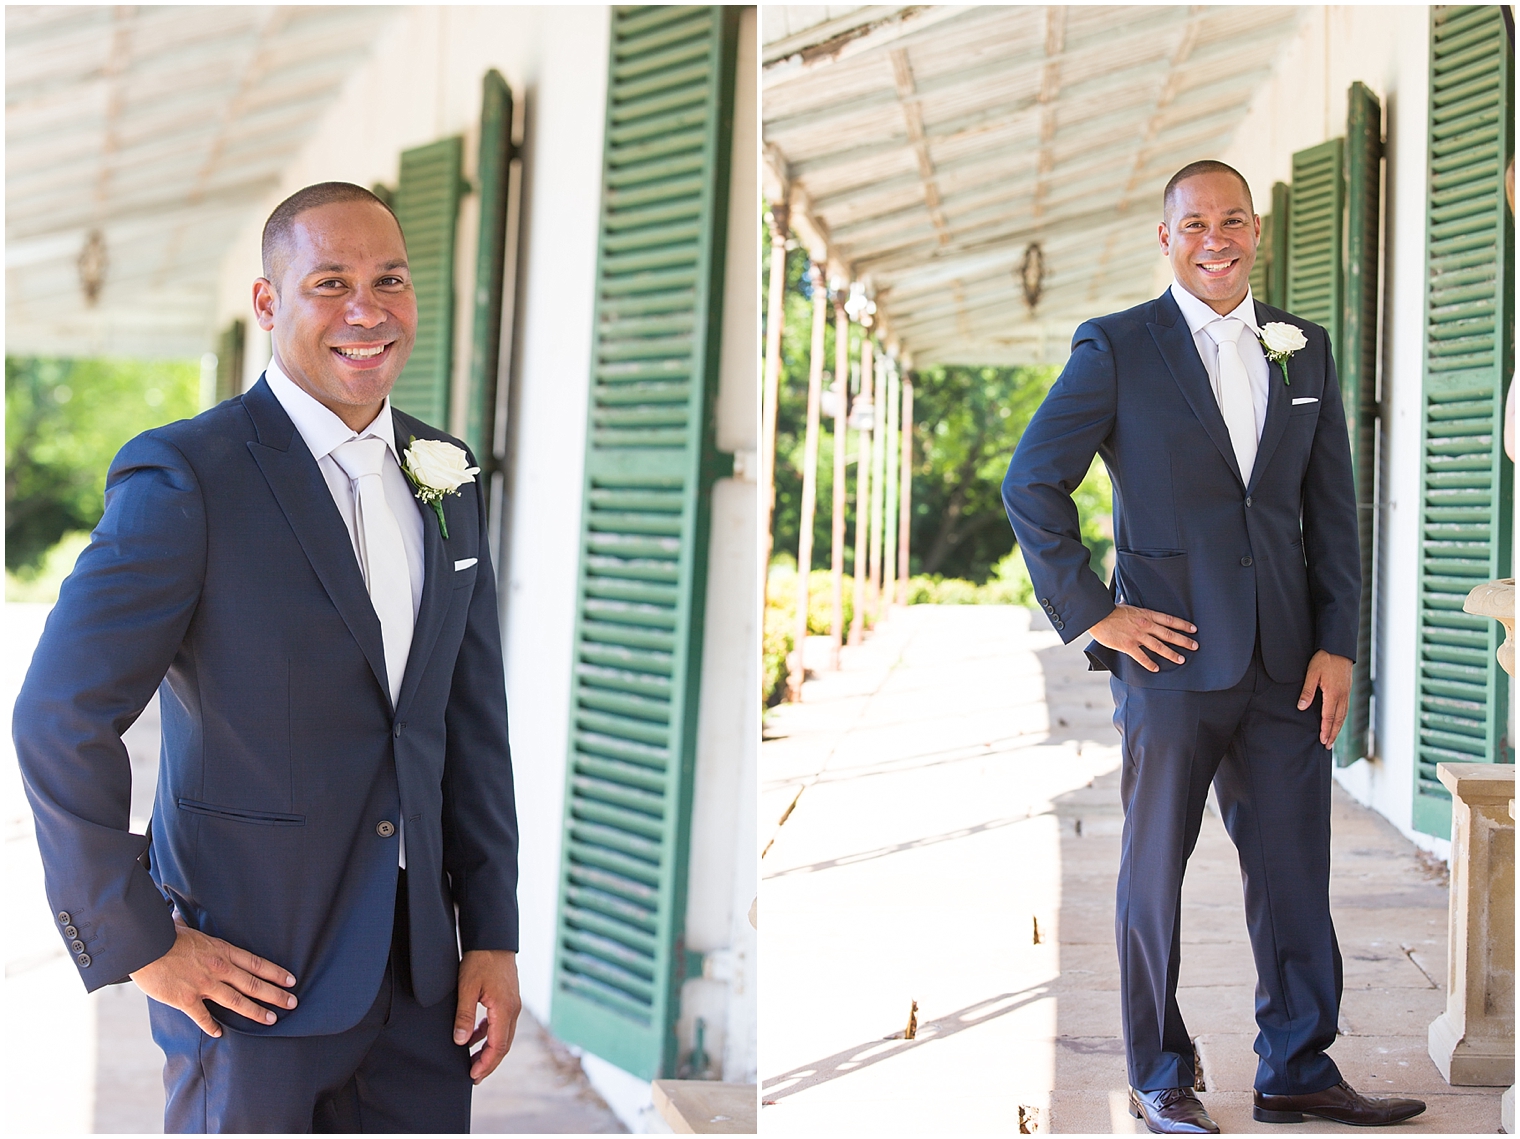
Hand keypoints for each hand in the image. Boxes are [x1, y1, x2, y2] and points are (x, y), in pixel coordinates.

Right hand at [130, 919, 296, 1036]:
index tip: (291, 980)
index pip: (256, 963)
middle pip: (254, 984)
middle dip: (275, 995)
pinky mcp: (186, 999)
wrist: (143, 947)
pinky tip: (219, 1033)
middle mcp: (218, 968)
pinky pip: (203, 1016)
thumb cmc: (164, 935)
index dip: (276, 973)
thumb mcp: (187, 927)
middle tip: (292, 1003)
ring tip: (271, 1020)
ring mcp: (203, 985)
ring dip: (256, 1012)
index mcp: (222, 950)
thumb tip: (181, 914)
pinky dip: (211, 1026)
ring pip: (237, 1001)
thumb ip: (192, 925)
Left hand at [454, 949, 521, 1083]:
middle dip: (489, 1062)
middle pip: (504, 1044)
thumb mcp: (466, 988)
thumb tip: (461, 1041)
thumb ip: (464, 1016)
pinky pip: (501, 1024)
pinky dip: (490, 1034)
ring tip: (473, 1061)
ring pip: (504, 1035)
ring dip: (490, 1050)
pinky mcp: (508, 998)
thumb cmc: (480, 960)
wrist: (493, 939)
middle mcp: (513, 1009)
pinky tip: (476, 1037)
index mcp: (504, 1008)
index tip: (473, 1075)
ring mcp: (512, 1003)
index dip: (486, 1063)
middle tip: (473, 1076)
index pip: (499, 1045)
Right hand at [1088, 603, 1197, 671]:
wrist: (1097, 615)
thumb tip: (1134, 604)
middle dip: (1183, 641)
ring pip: (1159, 646)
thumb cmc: (1110, 610)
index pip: (1169, 620)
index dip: (1183, 625)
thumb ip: (1135, 610)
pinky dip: (1149, 663)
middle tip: (1195, 646)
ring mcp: (1137, 636)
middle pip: (1168, 634)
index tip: (1193, 629)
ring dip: (1171, 654)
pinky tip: (1156, 669)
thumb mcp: (1126, 605)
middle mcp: (1145, 625)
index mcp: (1146, 614)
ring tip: (1181, 660)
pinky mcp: (1128, 645)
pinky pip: (1141, 657)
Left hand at [1299, 650, 1352, 746]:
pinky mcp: (1347, 689)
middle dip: (1333, 734)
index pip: (1328, 717)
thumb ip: (1307, 691)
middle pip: (1338, 720)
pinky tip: (1338, 720)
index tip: (1323, 741)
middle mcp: (1342, 696)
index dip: (1326, 730)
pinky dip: (1342, 718)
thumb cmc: (1323, 659)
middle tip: (1328, 745)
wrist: (1338, 647)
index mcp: (1333, 694)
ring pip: (1343, 715)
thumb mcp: (1311, 674)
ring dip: (1338, 728)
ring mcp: (1346, 692)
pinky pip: (1345, 708)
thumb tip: (1302, 707)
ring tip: (1333, 737)